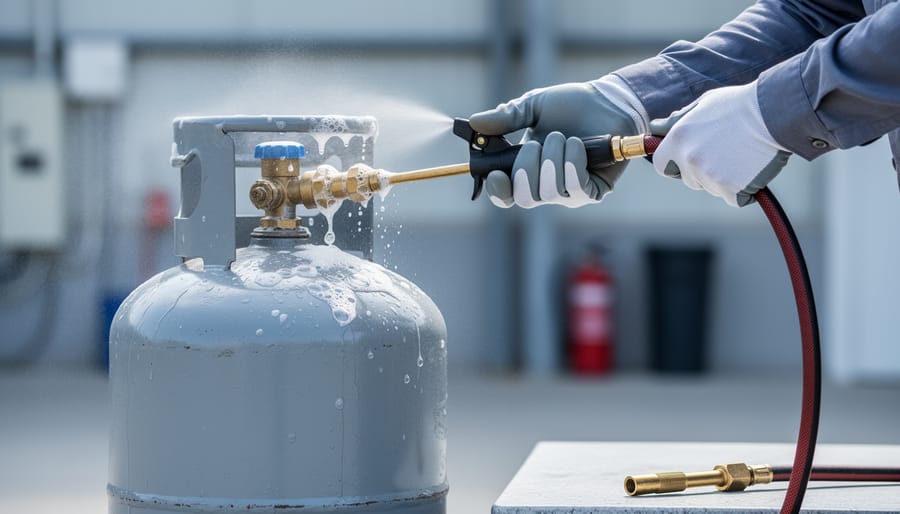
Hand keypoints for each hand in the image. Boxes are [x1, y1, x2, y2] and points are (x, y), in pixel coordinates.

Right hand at [469, 76, 646, 207]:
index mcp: (526, 171)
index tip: (496, 174)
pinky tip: (578, 145)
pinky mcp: (593, 190)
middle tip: (535, 144)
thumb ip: (505, 118)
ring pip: (550, 192)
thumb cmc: (570, 106)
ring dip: (553, 158)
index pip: (505, 196)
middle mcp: (546, 187)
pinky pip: (575, 187)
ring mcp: (570, 192)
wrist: (606, 101)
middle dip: (527, 169)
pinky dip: (573, 162)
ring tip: (563, 137)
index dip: (498, 191)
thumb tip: (475, 122)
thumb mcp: (532, 108)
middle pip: (525, 199)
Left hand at [650, 81, 790, 206]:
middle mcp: (689, 159)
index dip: (675, 164)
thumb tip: (656, 127)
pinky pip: (734, 198)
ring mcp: (709, 176)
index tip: (687, 160)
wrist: (775, 112)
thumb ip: (678, 121)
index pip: (661, 165)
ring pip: (711, 188)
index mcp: (679, 139)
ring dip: (724, 179)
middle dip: (703, 172)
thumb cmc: (740, 105)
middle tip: (726, 152)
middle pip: (689, 180)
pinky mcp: (730, 189)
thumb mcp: (704, 105)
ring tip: (742, 154)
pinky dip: (744, 190)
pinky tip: (753, 168)